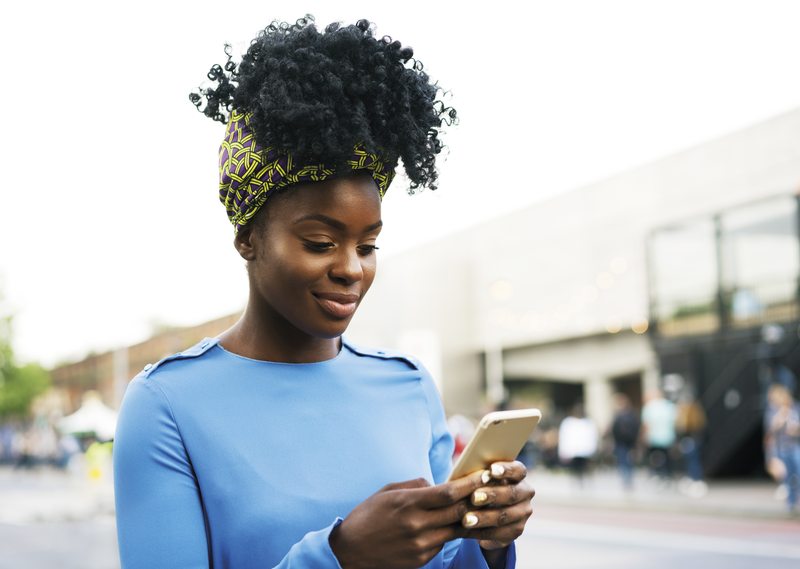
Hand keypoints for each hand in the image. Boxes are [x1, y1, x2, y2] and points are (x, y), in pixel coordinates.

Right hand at [329, 470, 489, 568]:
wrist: (350, 551)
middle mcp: (417, 525)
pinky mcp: (421, 559)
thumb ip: (416, 486)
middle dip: (478, 499)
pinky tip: (454, 524)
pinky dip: (449, 532)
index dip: (470, 484)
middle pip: (458, 511)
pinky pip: (443, 543)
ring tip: (481, 506)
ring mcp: (420, 545)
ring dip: (469, 517)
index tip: (484, 475)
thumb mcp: (388, 492)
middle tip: (492, 489)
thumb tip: (438, 485)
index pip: (448, 492)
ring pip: (456, 529)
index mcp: (408, 503)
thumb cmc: (368, 515)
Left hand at [460, 461, 534, 550]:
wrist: (486, 514)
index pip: (518, 470)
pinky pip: (498, 533)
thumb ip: (478, 474)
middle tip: (474, 497)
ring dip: (484, 518)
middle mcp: (525, 493)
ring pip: (504, 516)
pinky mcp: (515, 531)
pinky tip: (466, 530)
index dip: (507, 470)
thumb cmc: (481, 487)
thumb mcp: (481, 478)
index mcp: (518, 476)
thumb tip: (464, 471)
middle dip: (492, 495)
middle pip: (512, 494)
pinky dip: (480, 531)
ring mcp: (522, 514)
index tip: (491, 469)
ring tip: (467, 519)